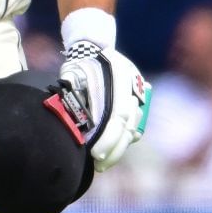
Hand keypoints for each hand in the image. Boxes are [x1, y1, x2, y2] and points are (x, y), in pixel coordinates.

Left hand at [58, 41, 151, 171]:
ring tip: (105, 163)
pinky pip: (135, 125)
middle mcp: (132, 84)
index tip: (96, 153)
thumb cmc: (79, 65)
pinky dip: (125, 139)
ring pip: (133, 126)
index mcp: (117, 75)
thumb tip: (71, 123)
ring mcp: (138, 92)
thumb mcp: (73, 73)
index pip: (117, 113)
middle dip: (115, 148)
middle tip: (100, 164)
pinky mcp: (139, 100)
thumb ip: (74, 94)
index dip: (108, 136)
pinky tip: (114, 151)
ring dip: (120, 147)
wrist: (95, 48)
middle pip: (128, 123)